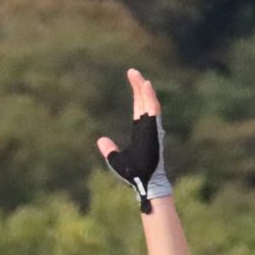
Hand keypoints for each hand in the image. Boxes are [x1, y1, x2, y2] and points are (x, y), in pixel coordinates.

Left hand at [96, 69, 171, 211]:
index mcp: (141, 133)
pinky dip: (150, 97)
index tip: (133, 82)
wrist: (143, 183)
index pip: (139, 109)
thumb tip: (100, 140)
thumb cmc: (134, 174)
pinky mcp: (153, 130)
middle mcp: (148, 128)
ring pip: (149, 103)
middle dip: (139, 87)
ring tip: (138, 75)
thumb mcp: (116, 160)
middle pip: (144, 102)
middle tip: (133, 72)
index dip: (136, 96)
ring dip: (144, 89)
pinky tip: (146, 85)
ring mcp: (151, 128)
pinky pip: (153, 110)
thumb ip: (109, 149)